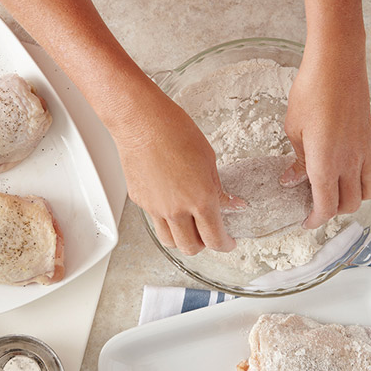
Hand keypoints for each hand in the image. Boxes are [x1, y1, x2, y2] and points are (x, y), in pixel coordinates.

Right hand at [112, 84, 243, 254]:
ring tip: (189, 226)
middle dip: (204, 245)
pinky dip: (165, 220)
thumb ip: (217, 188)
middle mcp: (177, 210)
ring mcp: (155, 208)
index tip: (228, 242)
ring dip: (182, 239)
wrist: (141, 122)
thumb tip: (230, 203)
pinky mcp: (140, 202)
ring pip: (169, 241)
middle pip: (191, 248)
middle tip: (209, 234)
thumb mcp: (208, 159)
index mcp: (200, 199)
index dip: (225, 245)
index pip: (215, 239)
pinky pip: (155, 221)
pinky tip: (171, 204)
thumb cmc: (174, 131)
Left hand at [280, 44, 370, 228]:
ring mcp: (364, 151)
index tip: (305, 222)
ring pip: (369, 192)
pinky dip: (368, 180)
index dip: (315, 220)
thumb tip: (291, 180)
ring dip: (352, 199)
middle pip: (348, 204)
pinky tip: (352, 172)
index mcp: (326, 164)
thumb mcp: (293, 130)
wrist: (337, 64)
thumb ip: (296, 160)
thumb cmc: (311, 93)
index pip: (325, 206)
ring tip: (335, 191)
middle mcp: (350, 162)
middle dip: (331, 211)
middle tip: (314, 205)